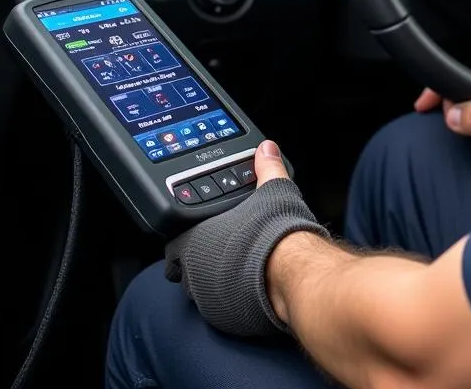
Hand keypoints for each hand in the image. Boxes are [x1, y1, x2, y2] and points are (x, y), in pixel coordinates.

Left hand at [163, 141, 329, 337]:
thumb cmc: (277, 232)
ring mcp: (209, 301)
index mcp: (195, 240)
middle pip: (189, 270)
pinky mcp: (228, 321)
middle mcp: (195, 274)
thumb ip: (266, 167)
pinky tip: (251, 288)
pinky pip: (224, 310)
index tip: (199, 237)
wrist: (295, 272)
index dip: (188, 240)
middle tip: (227, 251)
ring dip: (218, 282)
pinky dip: (235, 299)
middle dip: (205, 262)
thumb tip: (266, 149)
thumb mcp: (272, 189)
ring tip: (241, 269)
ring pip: (205, 292)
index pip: (175, 245)